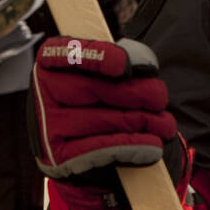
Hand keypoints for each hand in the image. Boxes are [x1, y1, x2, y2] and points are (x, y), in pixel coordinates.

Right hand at [30, 35, 175, 177]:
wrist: (82, 157)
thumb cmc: (97, 105)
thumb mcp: (103, 78)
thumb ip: (120, 63)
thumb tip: (142, 66)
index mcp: (49, 66)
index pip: (65, 52)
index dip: (96, 56)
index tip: (125, 65)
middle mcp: (43, 95)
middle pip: (97, 88)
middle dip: (138, 93)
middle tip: (159, 97)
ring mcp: (49, 127)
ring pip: (107, 119)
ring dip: (144, 121)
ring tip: (165, 124)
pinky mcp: (61, 157)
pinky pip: (104, 148)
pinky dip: (133, 146)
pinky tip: (153, 145)